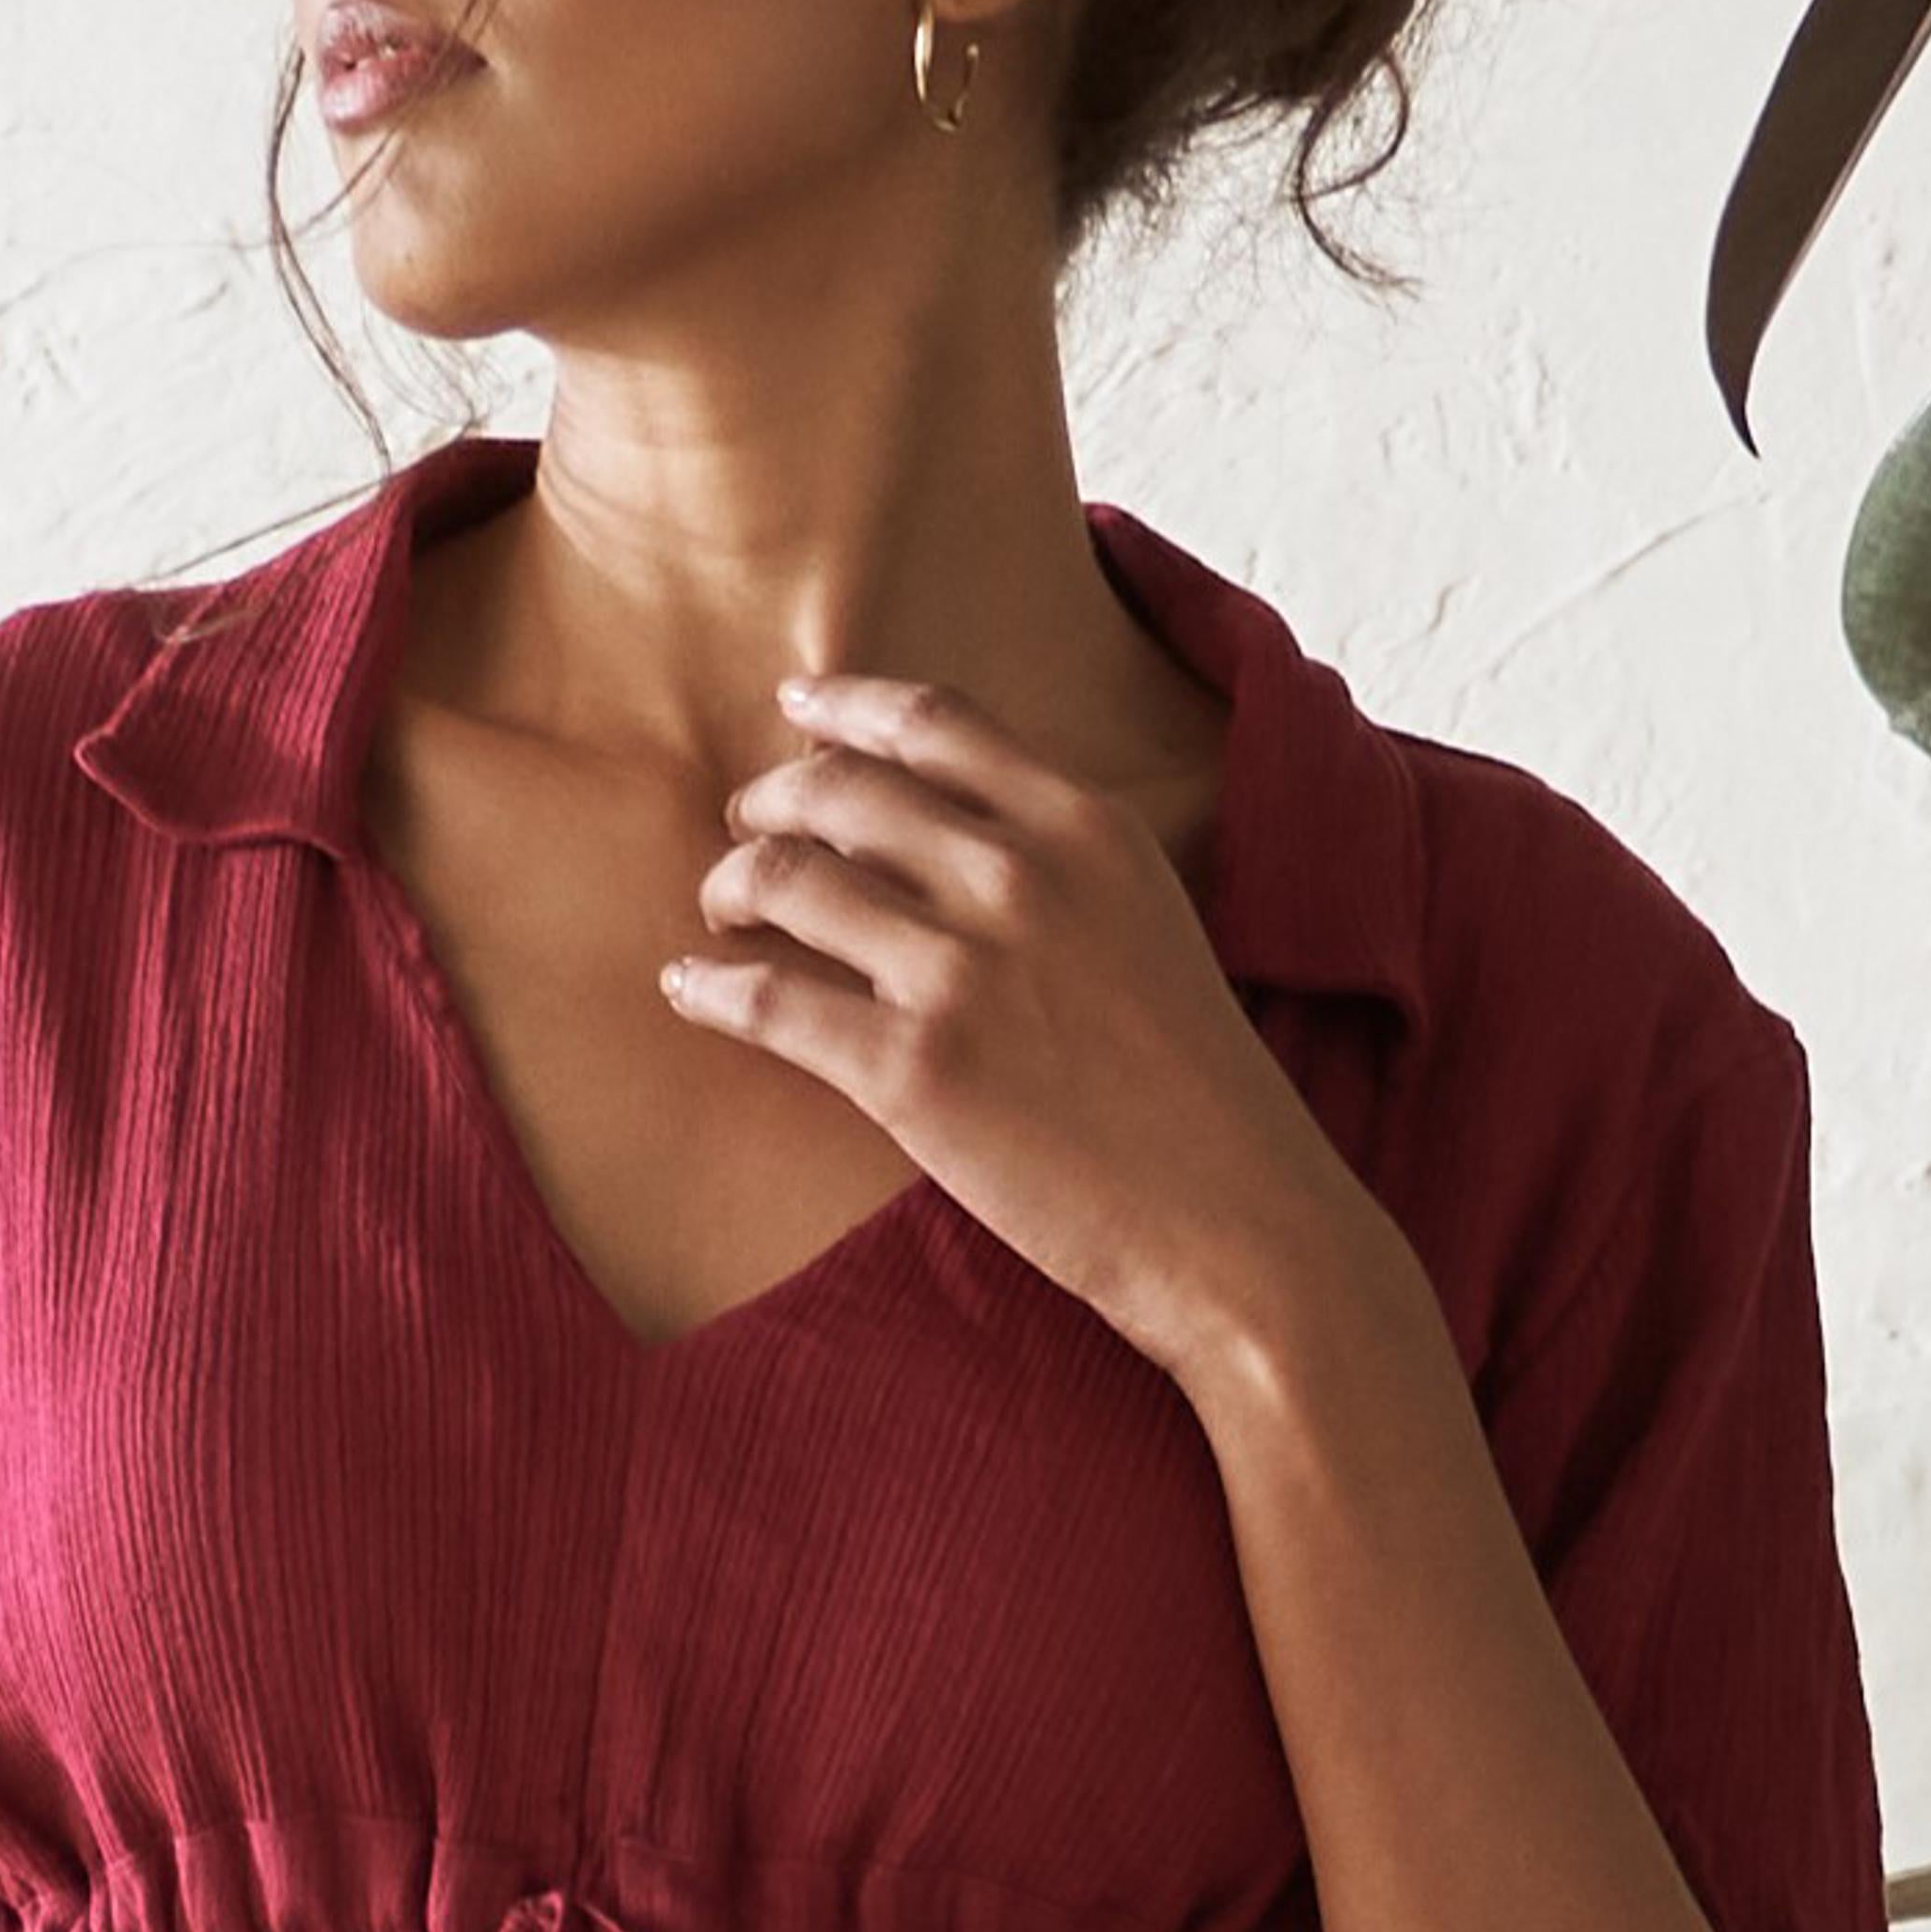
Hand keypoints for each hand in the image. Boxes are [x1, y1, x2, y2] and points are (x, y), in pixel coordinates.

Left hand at [662, 663, 1369, 1388]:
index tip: (796, 707)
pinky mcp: (912, 1070)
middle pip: (839, 789)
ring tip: (724, 915)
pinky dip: (711, 989)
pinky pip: (766, 1000)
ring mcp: (961, 971)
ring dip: (732, 888)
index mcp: (1087, 828)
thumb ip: (1061, 867)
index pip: (935, 721)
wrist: (1240, 1226)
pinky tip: (691, 989)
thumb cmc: (1200, 1095)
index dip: (845, 705)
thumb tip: (945, 840)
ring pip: (784, 879)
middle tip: (747, 831)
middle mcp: (1019, 876)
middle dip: (771, 800)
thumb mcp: (1151, 926)